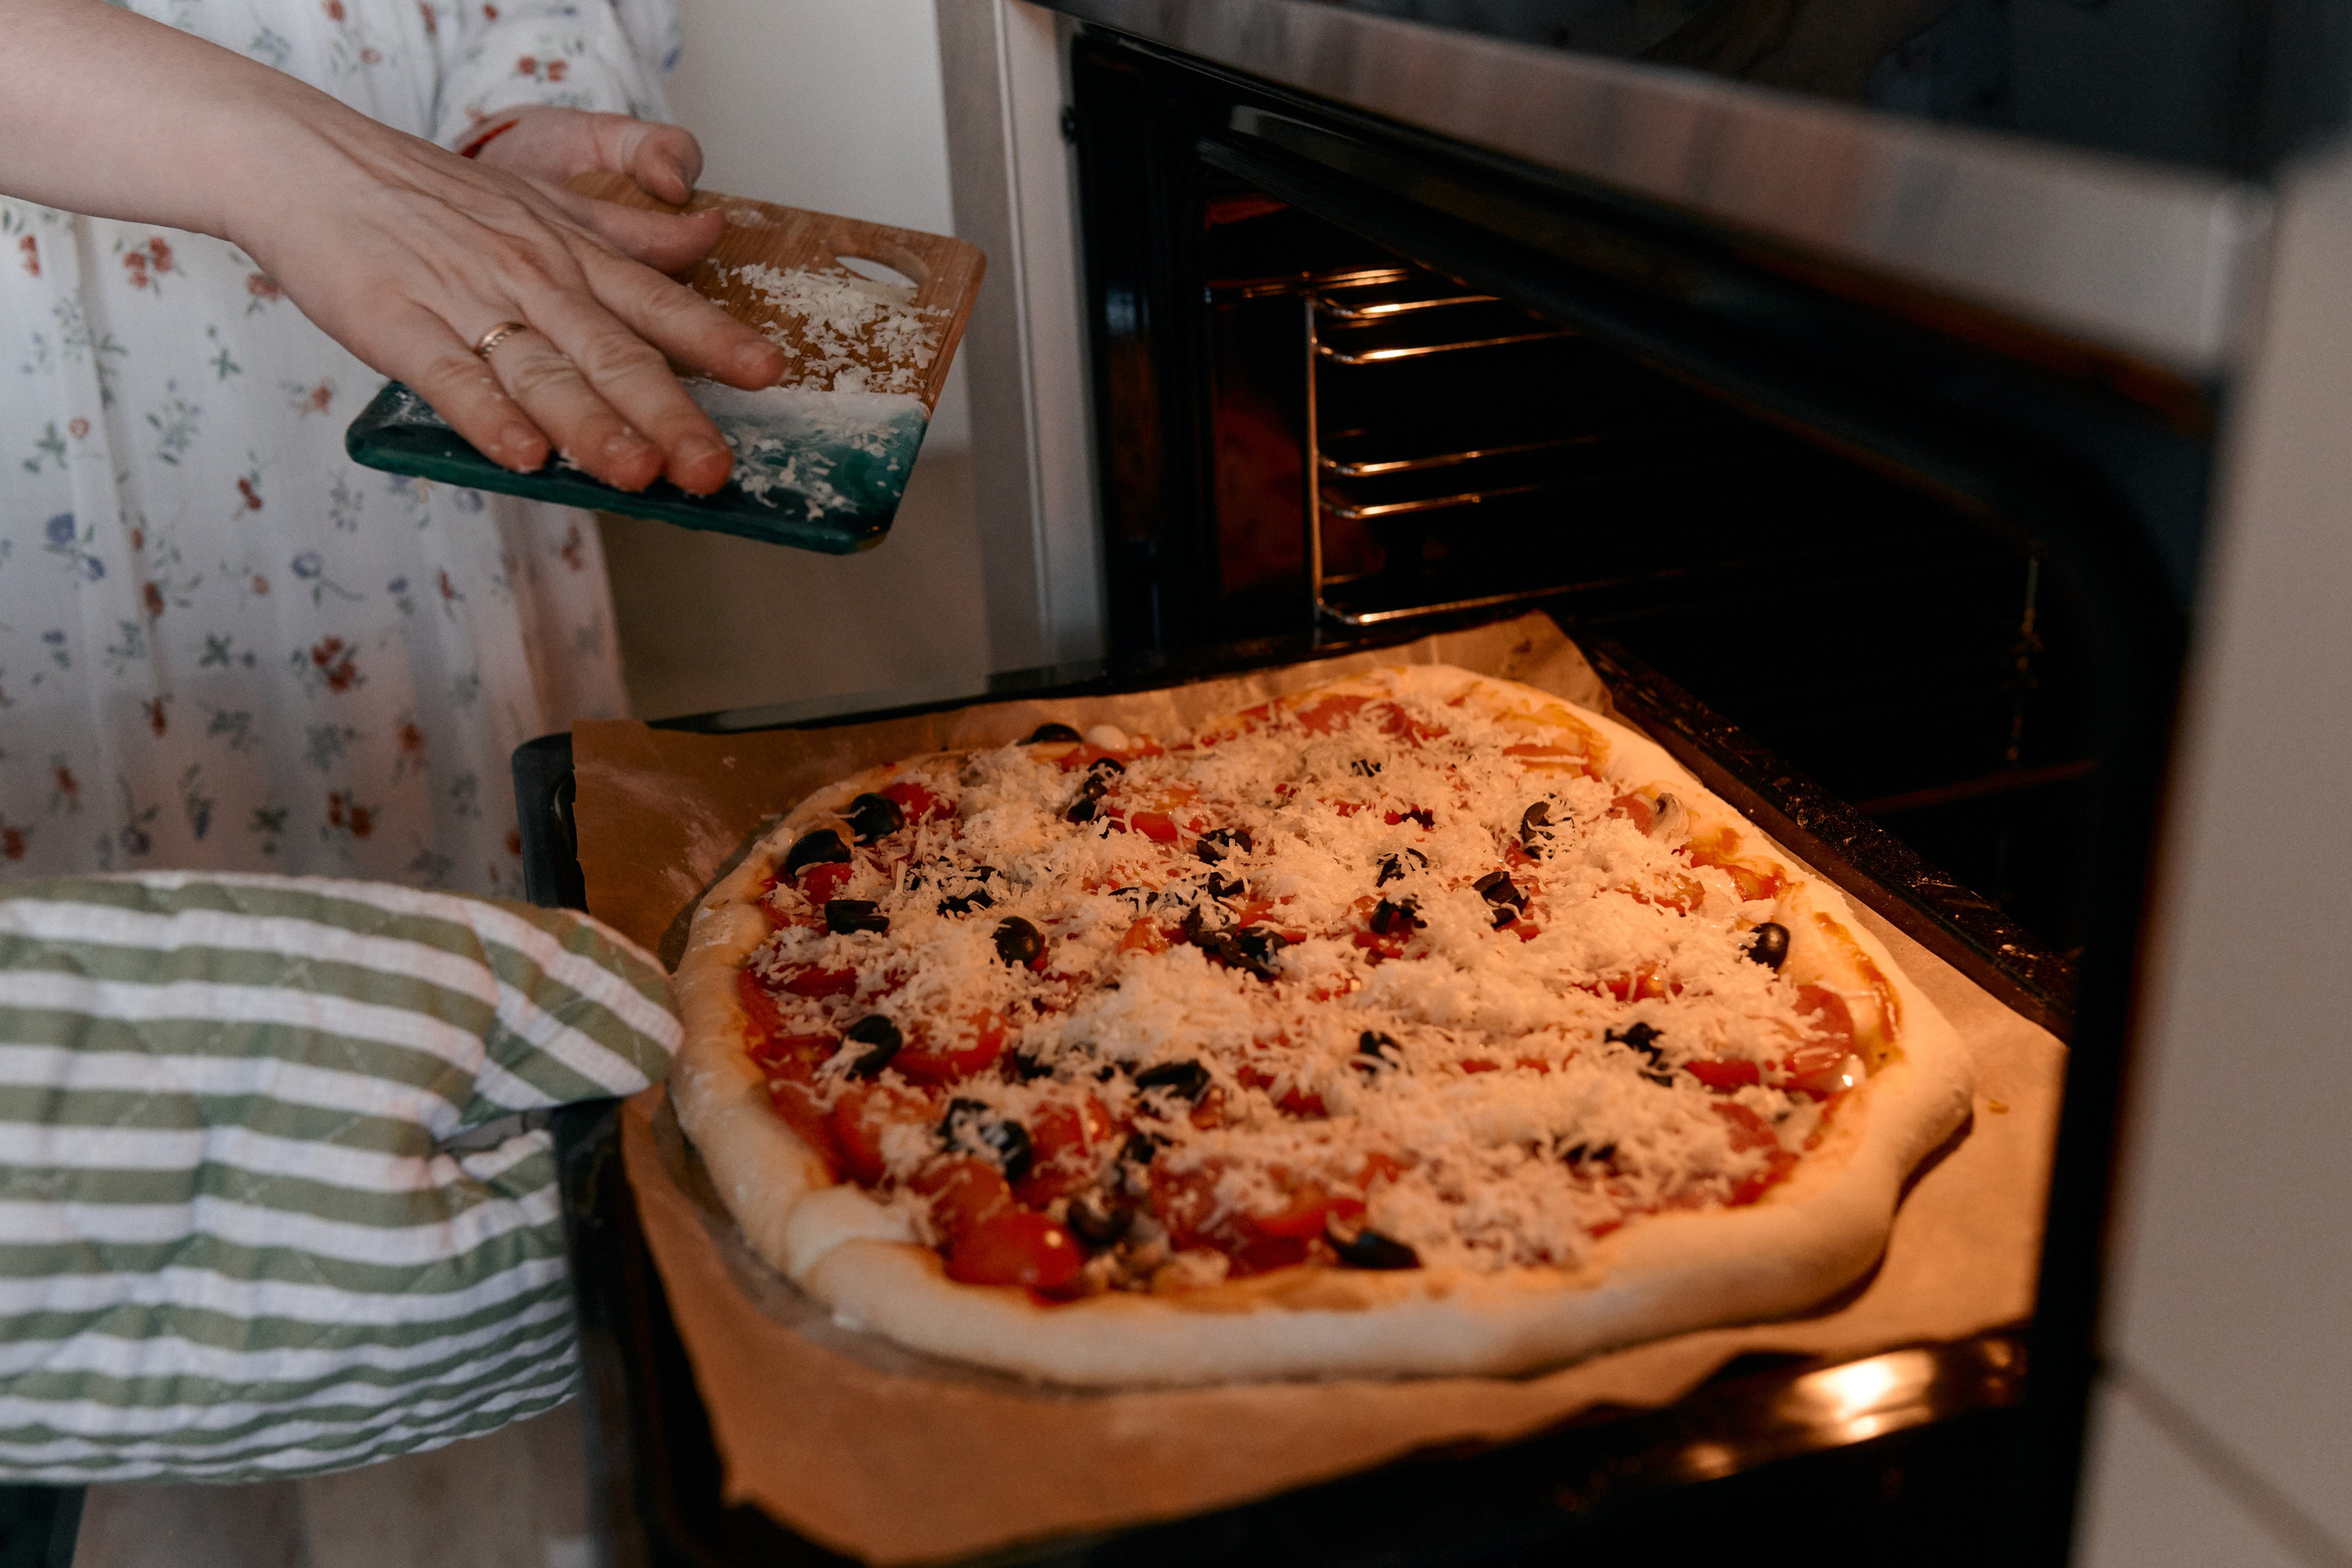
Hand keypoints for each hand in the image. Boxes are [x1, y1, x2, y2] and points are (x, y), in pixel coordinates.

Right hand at [234, 107, 783, 493]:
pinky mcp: (396, 322)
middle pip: (612, 353)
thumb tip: (711, 233)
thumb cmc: (433, 195)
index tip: (768, 372)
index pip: (657, 304)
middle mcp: (531, 278)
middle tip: (710, 468)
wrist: (308, 161)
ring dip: (591, 426)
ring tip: (635, 474)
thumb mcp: (546, 200)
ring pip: (541, 372)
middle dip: (667, 414)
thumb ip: (631, 234)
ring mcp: (463, 300)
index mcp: (571, 256)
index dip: (715, 339)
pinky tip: (522, 457)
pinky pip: (450, 378)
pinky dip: (487, 418)